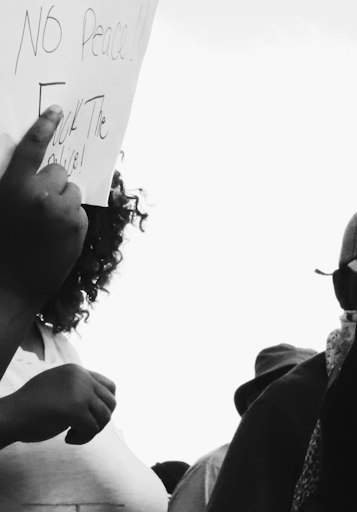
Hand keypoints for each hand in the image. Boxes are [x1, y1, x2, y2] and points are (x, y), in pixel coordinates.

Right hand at [0, 110, 86, 309]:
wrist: (12, 285)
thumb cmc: (2, 243)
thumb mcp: (3, 204)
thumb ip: (19, 184)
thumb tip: (40, 172)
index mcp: (14, 186)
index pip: (32, 147)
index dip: (44, 126)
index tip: (57, 112)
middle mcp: (41, 195)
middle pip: (58, 170)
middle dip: (52, 182)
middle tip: (38, 204)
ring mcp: (63, 213)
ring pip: (72, 190)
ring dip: (63, 200)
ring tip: (46, 223)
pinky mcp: (78, 228)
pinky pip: (79, 211)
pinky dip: (71, 219)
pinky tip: (56, 236)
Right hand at [0, 364, 115, 447]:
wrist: (12, 415)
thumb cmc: (33, 407)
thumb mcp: (59, 389)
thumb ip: (80, 389)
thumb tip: (109, 399)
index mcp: (76, 370)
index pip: (109, 387)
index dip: (104, 406)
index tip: (90, 416)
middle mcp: (80, 377)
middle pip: (111, 403)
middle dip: (100, 420)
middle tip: (81, 428)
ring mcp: (79, 391)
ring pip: (105, 417)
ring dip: (91, 431)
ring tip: (73, 433)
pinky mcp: (76, 409)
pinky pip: (93, 430)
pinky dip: (83, 439)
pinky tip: (68, 439)